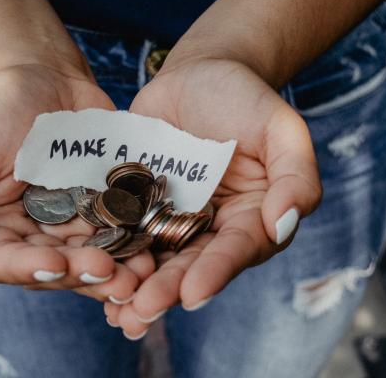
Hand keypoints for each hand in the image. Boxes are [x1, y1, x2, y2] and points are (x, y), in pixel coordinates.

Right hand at [0, 64, 154, 300]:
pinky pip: (123, 233)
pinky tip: (154, 248)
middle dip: (83, 274)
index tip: (56, 263)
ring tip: (140, 273)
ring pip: (94, 260)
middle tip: (110, 272)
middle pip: (57, 270)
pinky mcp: (107, 210)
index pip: (6, 264)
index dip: (31, 269)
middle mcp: (35, 238)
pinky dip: (137, 244)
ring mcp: (74, 227)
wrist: (44, 78)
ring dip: (118, 271)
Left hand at [105, 58, 321, 336]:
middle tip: (142, 311)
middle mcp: (212, 229)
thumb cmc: (246, 98)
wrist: (199, 73)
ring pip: (155, 260)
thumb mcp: (281, 128)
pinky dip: (110, 256)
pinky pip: (123, 234)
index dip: (215, 272)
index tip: (193, 294)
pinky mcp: (138, 206)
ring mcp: (172, 219)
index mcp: (252, 218)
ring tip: (115, 312)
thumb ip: (295, 176)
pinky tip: (90, 277)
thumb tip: (284, 224)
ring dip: (135, 287)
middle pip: (191, 265)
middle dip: (167, 290)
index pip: (236, 250)